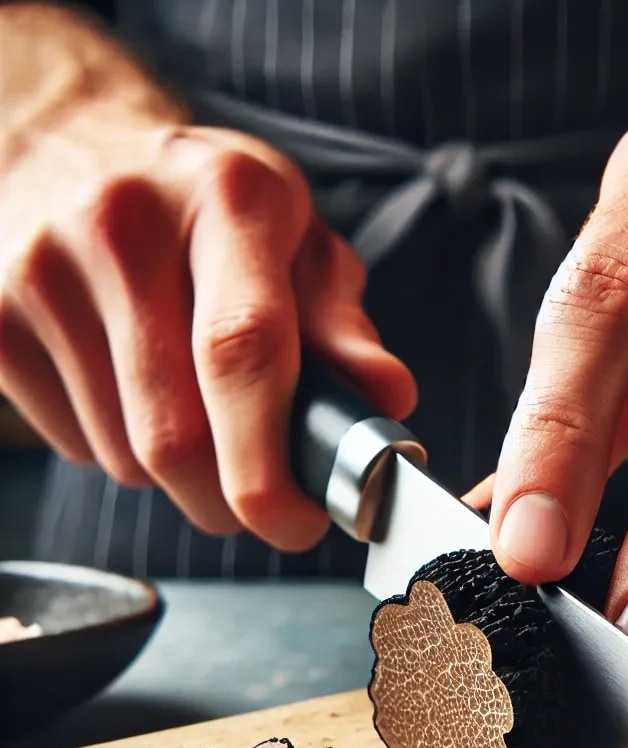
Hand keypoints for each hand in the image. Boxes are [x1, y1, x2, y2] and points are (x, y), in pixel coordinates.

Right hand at [0, 108, 415, 549]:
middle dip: (230, 501)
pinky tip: (133, 391)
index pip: (243, 351)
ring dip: (178, 474)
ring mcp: (41, 268)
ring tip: (195, 408)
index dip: (268, 463)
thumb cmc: (213, 212)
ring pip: (127, 458)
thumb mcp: (297, 242)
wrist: (73, 147)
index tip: (298, 523)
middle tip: (266, 502)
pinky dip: (120, 452)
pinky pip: (75, 448)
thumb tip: (388, 400)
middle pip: (175, 435)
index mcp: (229, 199)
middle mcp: (123, 224)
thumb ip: (343, 326)